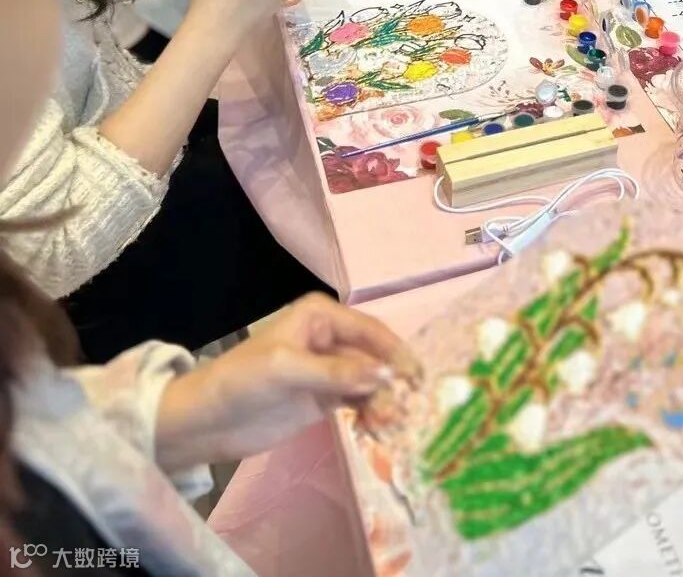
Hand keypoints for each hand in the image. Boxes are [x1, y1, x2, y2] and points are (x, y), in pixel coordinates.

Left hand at [155, 294, 419, 471]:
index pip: (368, 330)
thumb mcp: (286, 370)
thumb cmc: (241, 381)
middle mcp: (329, 338)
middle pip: (373, 356)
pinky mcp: (324, 399)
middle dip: (392, 378)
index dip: (393, 350)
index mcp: (320, 316)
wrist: (205, 422)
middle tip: (411, 405)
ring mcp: (328, 370)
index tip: (415, 376)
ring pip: (369, 381)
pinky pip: (358, 401)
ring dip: (384, 400)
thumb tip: (385, 375)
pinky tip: (380, 429)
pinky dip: (372, 413)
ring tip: (392, 424)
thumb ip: (336, 373)